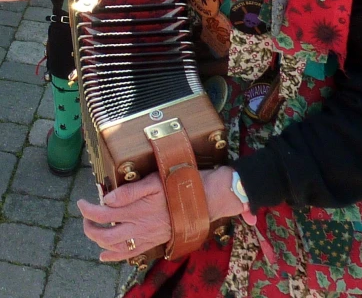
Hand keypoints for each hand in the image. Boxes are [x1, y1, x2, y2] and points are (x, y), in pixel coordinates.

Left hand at [78, 167, 244, 262]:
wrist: (204, 198)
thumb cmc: (179, 183)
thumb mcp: (154, 180)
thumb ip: (130, 191)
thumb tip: (107, 199)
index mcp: (137, 209)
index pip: (103, 214)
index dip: (87, 209)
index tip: (81, 201)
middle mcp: (138, 227)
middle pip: (104, 235)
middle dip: (89, 227)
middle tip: (85, 214)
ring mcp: (145, 237)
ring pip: (114, 247)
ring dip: (98, 241)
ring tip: (92, 230)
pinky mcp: (153, 241)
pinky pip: (129, 255)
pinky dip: (113, 256)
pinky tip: (105, 254)